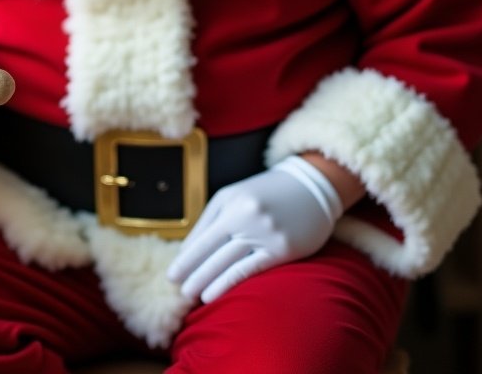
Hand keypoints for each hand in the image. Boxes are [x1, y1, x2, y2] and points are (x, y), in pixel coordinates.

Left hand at [167, 156, 342, 303]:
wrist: (309, 187)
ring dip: (207, 280)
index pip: (202, 237)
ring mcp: (265, 234)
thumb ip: (209, 220)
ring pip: (228, 262)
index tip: (171, 274)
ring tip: (191, 295)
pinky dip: (229, 282)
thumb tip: (187, 249)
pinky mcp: (283, 249)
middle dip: (192, 271)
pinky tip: (215, 293)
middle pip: (212, 251)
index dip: (186, 258)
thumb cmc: (264, 193)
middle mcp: (245, 218)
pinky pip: (250, 269)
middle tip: (176, 288)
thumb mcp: (232, 196)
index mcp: (230, 203)